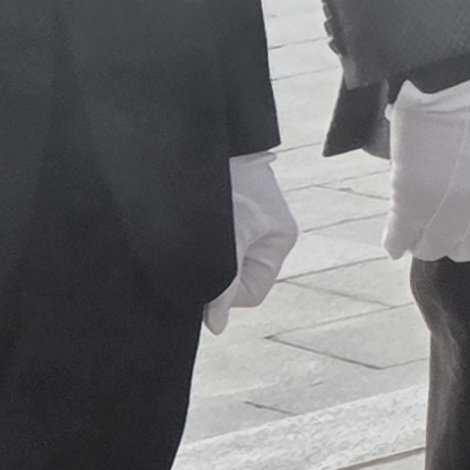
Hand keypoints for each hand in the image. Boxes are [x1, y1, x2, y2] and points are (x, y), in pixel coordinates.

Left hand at [207, 153, 298, 331]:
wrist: (213, 144)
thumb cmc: (231, 185)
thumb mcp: (231, 236)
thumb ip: (224, 281)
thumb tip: (216, 325)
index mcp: (279, 243)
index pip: (253, 292)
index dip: (227, 295)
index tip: (204, 280)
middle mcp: (266, 239)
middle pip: (238, 280)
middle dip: (215, 276)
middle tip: (197, 257)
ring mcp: (247, 229)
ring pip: (223, 265)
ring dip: (205, 259)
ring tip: (194, 240)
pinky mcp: (227, 220)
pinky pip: (214, 248)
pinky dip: (200, 247)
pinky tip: (190, 235)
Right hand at [386, 66, 469, 262]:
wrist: (452, 90)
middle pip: (462, 250)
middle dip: (453, 238)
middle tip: (442, 220)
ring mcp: (444, 216)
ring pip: (428, 249)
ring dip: (422, 239)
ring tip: (417, 224)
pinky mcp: (409, 208)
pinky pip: (398, 241)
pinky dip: (395, 242)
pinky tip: (395, 240)